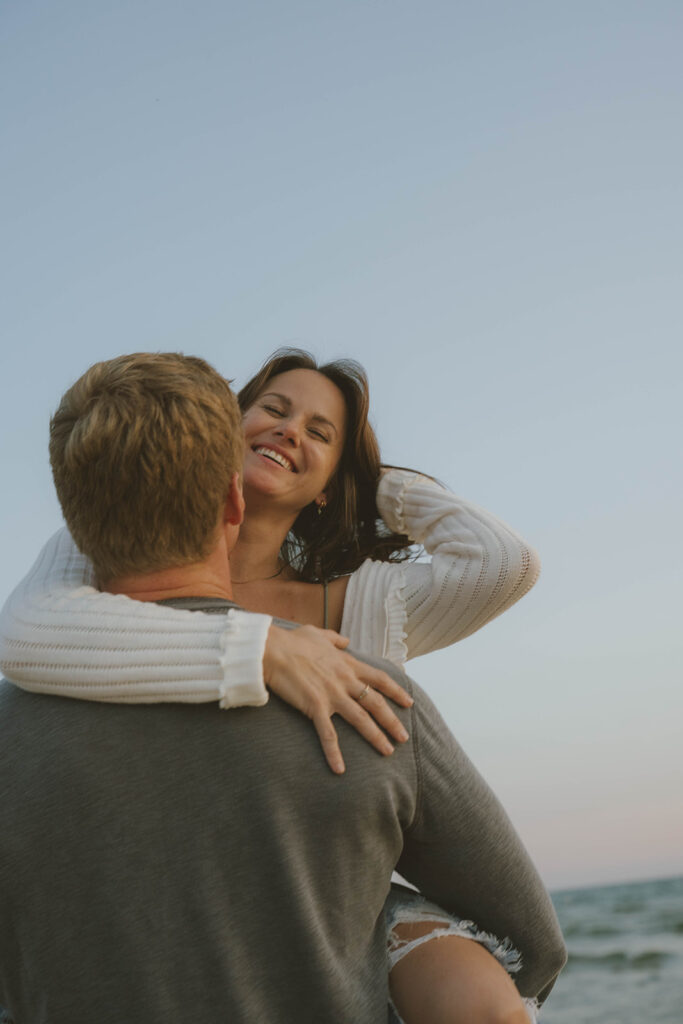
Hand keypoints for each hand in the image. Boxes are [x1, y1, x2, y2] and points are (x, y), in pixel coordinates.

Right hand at [262, 624, 412, 774]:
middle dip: (392, 721)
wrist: (272, 650)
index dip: (396, 691)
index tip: (409, 702)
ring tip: (388, 751)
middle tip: (404, 737)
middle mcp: (345, 679)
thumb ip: (335, 639)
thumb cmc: (292, 641)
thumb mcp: (318, 633)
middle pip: (376, 703)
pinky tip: (340, 769)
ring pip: (361, 719)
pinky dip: (334, 753)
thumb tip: (345, 641)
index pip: (379, 679)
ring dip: (376, 737)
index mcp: (347, 663)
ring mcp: (332, 694)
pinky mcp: (316, 706)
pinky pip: (328, 734)